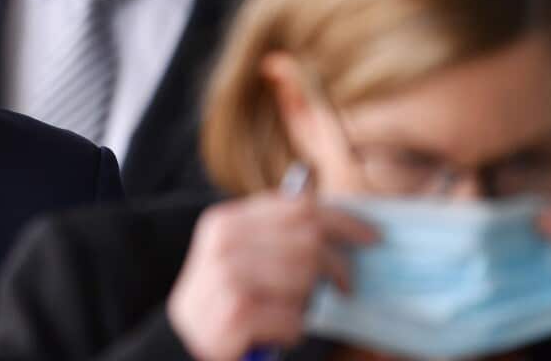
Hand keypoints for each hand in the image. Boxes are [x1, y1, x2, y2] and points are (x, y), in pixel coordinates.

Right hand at [166, 194, 378, 360]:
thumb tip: (338, 224)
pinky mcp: (236, 313)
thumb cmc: (221, 301)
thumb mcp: (237, 256)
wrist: (179, 344)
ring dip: (310, 301)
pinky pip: (292, 316)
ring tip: (295, 312)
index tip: (372, 236)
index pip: (299, 206)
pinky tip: (278, 333)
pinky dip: (294, 330)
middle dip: (337, 265)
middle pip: (308, 240)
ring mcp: (229, 276)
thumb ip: (276, 235)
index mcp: (228, 221)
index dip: (343, 220)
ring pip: (305, 277)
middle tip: (347, 286)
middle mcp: (226, 242)